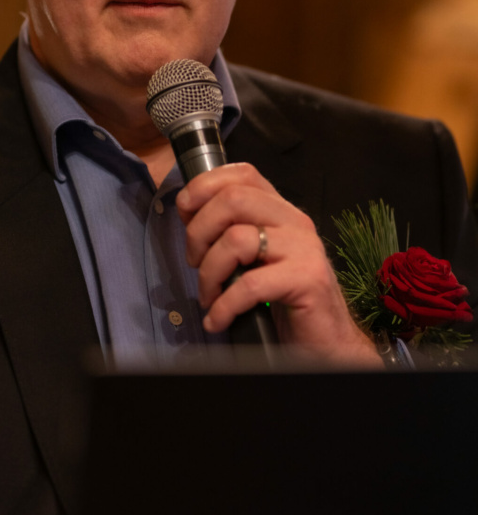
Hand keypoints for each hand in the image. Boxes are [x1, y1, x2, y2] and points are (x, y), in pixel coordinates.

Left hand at [176, 163, 380, 365]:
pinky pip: (250, 285)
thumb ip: (232, 233)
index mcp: (280, 211)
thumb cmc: (285, 299)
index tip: (185, 215)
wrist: (328, 340)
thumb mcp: (256, 258)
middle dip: (199, 231)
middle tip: (195, 263)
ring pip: (236, 239)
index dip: (204, 187)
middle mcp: (294, 221)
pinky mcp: (308, 280)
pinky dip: (224, 305)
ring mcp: (303, 248)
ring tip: (209, 296)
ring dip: (209, 272)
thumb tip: (190, 219)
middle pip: (233, 199)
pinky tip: (218, 320)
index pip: (242, 174)